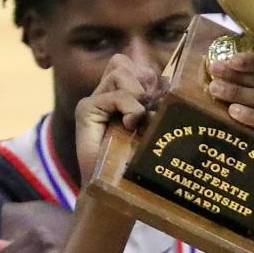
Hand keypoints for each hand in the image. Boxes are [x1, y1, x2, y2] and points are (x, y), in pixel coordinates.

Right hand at [74, 55, 161, 183]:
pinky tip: (130, 125)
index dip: (150, 78)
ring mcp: (93, 101)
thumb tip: (167, 82)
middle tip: (148, 110)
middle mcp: (104, 95)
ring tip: (138, 119)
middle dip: (143, 82)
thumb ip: (155, 103)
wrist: (113, 189)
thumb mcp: (151, 128)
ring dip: (137, 94)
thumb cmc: (135, 164)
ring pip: (120, 71)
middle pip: (124, 62)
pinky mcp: (86, 110)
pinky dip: (129, 107)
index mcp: (119, 96)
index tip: (157, 104)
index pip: (133, 66)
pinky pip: (115, 94)